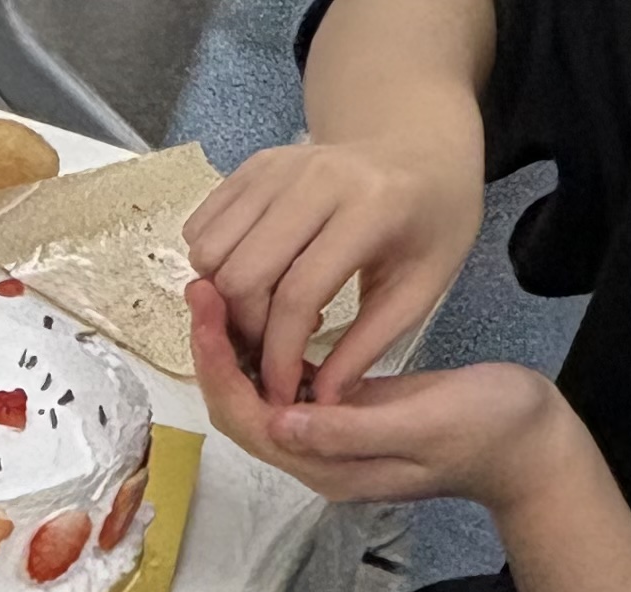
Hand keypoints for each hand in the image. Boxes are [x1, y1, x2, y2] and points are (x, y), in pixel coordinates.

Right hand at [183, 134, 479, 405]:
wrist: (421, 150)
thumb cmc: (430, 223)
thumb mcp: (421, 289)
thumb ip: (368, 345)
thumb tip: (317, 401)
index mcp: (371, 207)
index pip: (296, 294)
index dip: (279, 356)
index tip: (282, 393)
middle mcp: (316, 178)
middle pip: (240, 276)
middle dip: (245, 331)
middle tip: (270, 351)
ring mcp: (278, 166)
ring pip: (209, 253)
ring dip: (223, 300)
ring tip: (265, 312)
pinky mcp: (253, 166)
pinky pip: (200, 228)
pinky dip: (213, 267)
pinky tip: (255, 277)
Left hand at [186, 277, 568, 505]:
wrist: (531, 445)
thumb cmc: (491, 431)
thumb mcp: (425, 425)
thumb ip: (352, 429)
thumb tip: (281, 421)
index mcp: (328, 466)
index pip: (249, 418)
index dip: (219, 365)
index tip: (207, 308)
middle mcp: (316, 456)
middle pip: (241, 406)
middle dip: (214, 350)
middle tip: (201, 287)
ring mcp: (328, 435)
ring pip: (259, 391)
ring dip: (234, 344)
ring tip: (219, 289)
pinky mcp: (344, 410)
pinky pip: (287, 380)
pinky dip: (266, 344)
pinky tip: (261, 306)